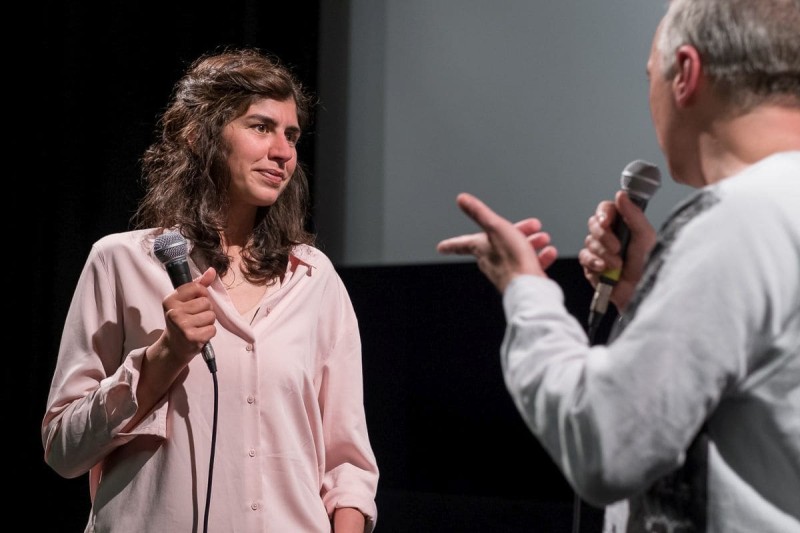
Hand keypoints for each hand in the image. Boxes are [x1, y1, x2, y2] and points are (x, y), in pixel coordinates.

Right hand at [126, 267, 217, 429]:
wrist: (173, 347)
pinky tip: (199, 335)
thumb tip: (212, 270)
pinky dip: (209, 333)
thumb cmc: (182, 320)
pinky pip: (212, 329)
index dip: (202, 295)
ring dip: (208, 322)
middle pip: (207, 303)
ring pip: (211, 316)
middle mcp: (173, 312)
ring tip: (197, 327)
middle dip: (206, 310)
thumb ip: (199, 285)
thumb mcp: (185, 301)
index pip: (198, 288)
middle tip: (195, 318)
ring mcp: (182, 325)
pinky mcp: (191, 338)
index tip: (195, 303)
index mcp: (170, 299)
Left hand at [436, 193, 557, 292]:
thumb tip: (462, 199)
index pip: (462, 244)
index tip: (441, 247)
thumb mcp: (496, 227)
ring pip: (517, 252)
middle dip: (517, 231)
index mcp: (481, 249)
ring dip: (531, 242)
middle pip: (499, 242)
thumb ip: (480, 213)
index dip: (451, 244)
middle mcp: (491, 262)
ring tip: (542, 238)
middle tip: (531, 226)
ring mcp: (507, 272)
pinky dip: (540, 257)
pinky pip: (530, 264)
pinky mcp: (522, 279)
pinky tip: (548, 252)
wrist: (530, 286)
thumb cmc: (513, 259)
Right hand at [578, 191, 655, 310]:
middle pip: (593, 224)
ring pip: (588, 242)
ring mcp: (600, 251)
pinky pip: (584, 258)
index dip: (604, 214)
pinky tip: (606, 270)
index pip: (606, 209)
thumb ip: (634, 214)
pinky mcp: (592, 266)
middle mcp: (611, 236)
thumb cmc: (649, 268)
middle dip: (604, 237)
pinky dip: (595, 264)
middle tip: (617, 248)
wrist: (641, 294)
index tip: (607, 222)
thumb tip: (621, 195)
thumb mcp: (646, 238)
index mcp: (625, 225)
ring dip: (603, 254)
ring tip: (617, 265)